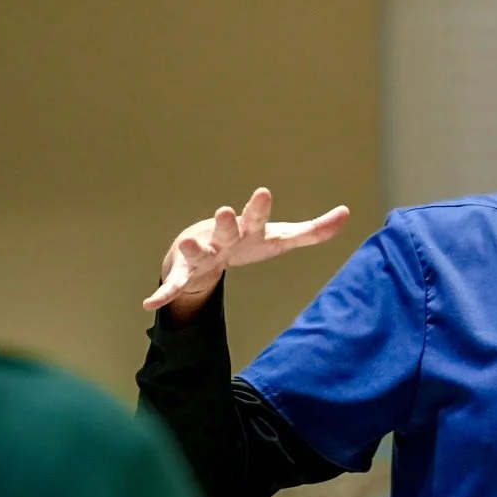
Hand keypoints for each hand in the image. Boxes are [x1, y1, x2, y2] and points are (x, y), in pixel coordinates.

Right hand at [143, 188, 350, 312]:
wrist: (207, 250)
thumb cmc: (250, 241)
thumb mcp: (281, 238)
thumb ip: (314, 230)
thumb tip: (346, 213)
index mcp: (248, 229)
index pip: (256, 218)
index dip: (259, 207)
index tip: (263, 192)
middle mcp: (222, 236)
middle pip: (225, 229)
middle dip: (225, 222)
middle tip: (224, 211)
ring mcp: (202, 253)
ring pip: (196, 250)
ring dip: (191, 248)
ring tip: (185, 242)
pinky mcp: (186, 273)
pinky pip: (174, 284)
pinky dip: (164, 293)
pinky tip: (149, 304)